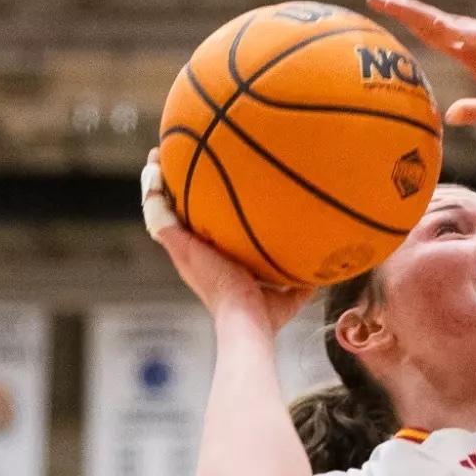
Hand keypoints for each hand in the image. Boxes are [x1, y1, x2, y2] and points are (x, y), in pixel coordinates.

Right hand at [140, 152, 310, 329]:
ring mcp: (181, 249)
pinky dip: (153, 186)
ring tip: (157, 155)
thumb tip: (323, 271)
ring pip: (158, 208)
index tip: (203, 192)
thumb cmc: (262, 316)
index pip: (199, 233)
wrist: (246, 320)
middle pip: (174, 215)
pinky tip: (157, 164)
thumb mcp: (286, 295)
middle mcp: (191, 254)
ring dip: (155, 181)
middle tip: (171, 164)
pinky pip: (156, 208)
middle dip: (172, 190)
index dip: (197, 212)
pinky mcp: (176, 243)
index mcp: (211, 263)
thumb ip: (299, 281)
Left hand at [368, 0, 475, 138]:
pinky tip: (439, 27)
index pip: (436, 36)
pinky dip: (460, 31)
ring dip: (425, 14)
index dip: (411, 23)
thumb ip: (474, 112)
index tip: (386, 9)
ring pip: (453, 24)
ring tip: (397, 4)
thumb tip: (448, 115)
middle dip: (406, 9)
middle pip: (437, 23)